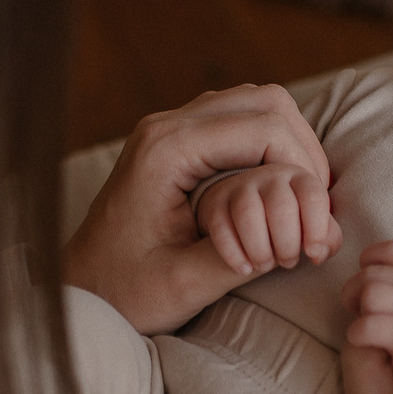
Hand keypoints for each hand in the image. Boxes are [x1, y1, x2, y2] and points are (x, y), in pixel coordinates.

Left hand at [63, 85, 332, 333]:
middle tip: (315, 199)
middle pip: (267, 100)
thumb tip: (301, 233)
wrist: (78, 288)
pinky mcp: (175, 140)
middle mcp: (166, 126)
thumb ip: (243, 256)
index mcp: (167, 151)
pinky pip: (239, 119)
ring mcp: (169, 127)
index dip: (304, 165)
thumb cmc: (123, 293)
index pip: (265, 126)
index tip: (314, 212)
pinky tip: (278, 186)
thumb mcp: (184, 285)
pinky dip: (270, 145)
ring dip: (290, 142)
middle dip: (304, 147)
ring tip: (303, 193)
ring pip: (256, 102)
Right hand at [193, 162, 342, 278]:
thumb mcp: (311, 225)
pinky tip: (244, 269)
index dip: (317, 229)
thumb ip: (327, 237)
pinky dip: (233, 254)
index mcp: (299, 177)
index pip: (314, 196)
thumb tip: (318, 253)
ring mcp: (240, 186)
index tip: (313, 253)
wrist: (245, 214)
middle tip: (288, 262)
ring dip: (259, 249)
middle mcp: (270, 175)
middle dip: (287, 244)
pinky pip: (221, 228)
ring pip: (248, 215)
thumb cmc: (289, 222)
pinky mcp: (216, 203)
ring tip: (265, 265)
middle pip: (280, 207)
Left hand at [342, 240, 392, 393]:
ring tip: (363, 330)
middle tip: (360, 313)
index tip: (367, 288)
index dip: (370, 263)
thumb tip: (367, 259)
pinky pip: (370, 325)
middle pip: (374, 272)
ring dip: (357, 312)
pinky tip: (365, 345)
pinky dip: (358, 334)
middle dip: (355, 290)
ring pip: (371, 292)